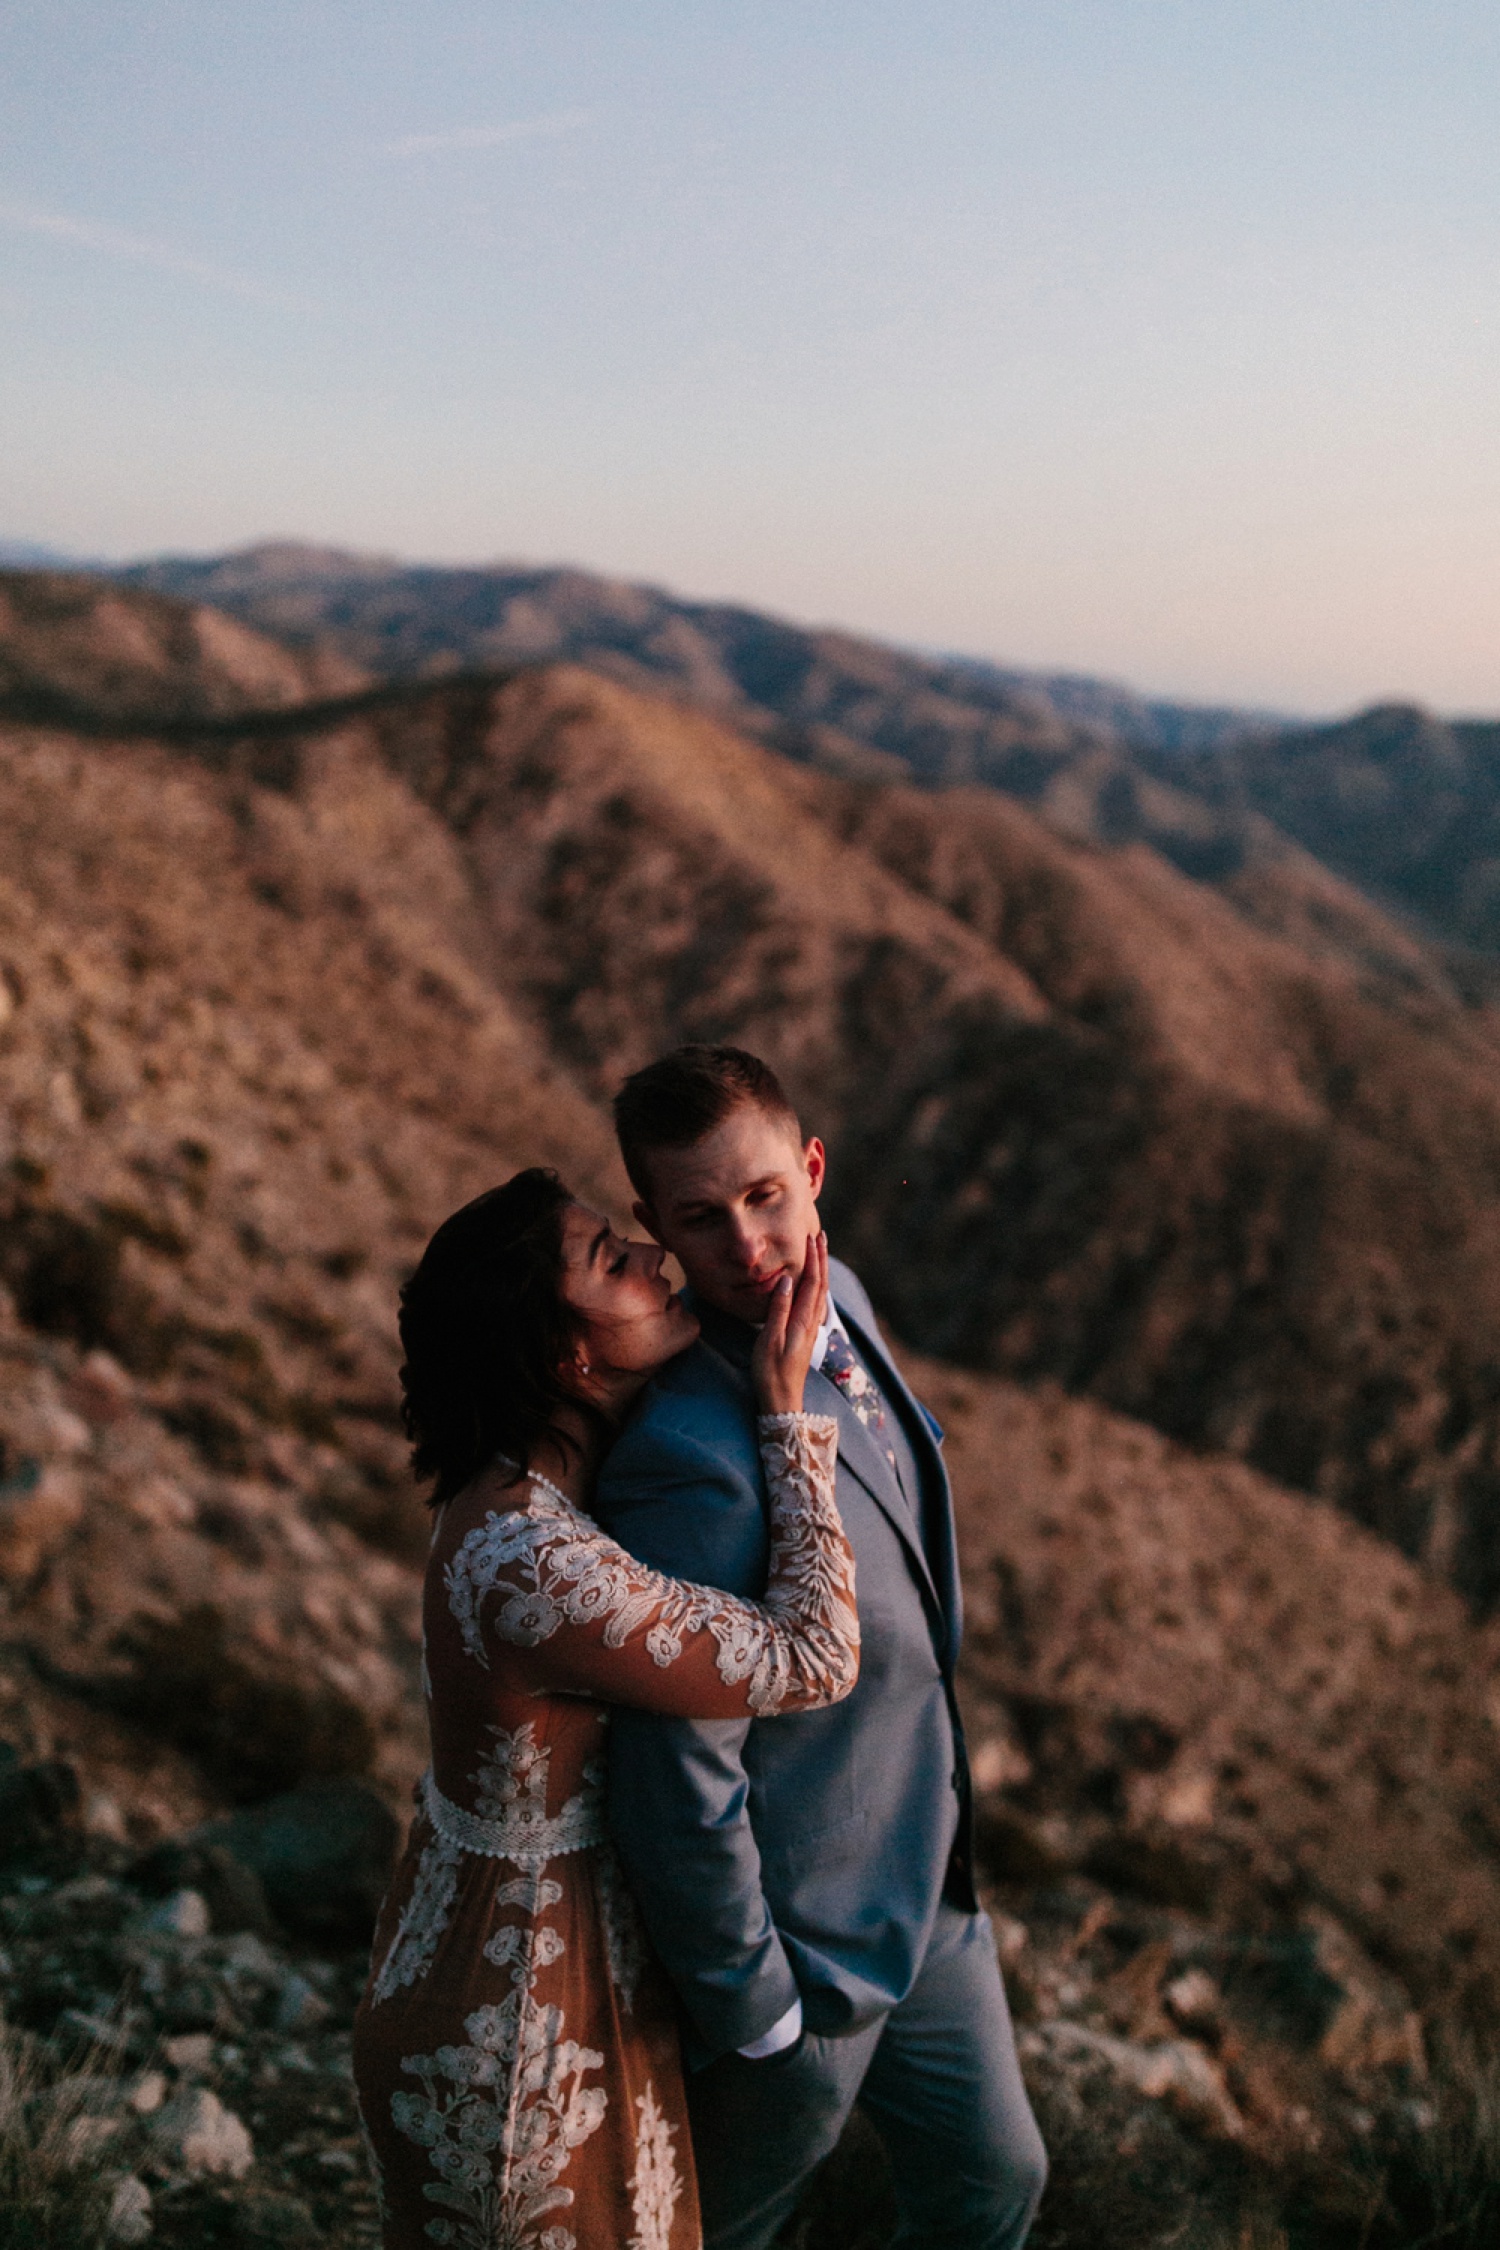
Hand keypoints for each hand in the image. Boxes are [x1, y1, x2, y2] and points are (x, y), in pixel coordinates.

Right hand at [751, 1232, 827, 1417]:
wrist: (782, 1400)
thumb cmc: (771, 1372)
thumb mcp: (770, 1340)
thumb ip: (779, 1309)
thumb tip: (787, 1279)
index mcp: (803, 1320)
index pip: (812, 1282)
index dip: (814, 1258)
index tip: (812, 1237)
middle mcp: (811, 1322)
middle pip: (821, 1284)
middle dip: (821, 1258)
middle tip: (820, 1235)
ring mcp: (811, 1329)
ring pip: (820, 1293)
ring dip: (820, 1270)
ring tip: (819, 1252)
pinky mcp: (806, 1335)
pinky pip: (816, 1302)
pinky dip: (816, 1285)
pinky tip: (813, 1284)